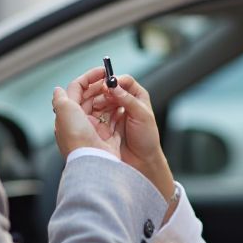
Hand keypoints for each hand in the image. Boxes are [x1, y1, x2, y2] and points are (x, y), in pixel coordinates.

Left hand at [52, 71, 121, 158]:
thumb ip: (61, 98)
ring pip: (102, 108)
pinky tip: (123, 105)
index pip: (76, 90)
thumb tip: (57, 89)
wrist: (93, 160)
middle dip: (101, 87)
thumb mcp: (64, 111)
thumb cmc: (77, 136)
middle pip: (90, 98)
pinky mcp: (108, 138)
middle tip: (112, 80)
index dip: (89, 78)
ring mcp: (94, 131)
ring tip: (117, 92)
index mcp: (69, 116)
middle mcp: (80, 123)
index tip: (102, 71)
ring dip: (110, 98)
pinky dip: (118, 111)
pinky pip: (113, 121)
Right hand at [80, 71, 174, 199]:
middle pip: (111, 89)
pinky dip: (95, 112)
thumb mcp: (141, 116)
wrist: (141, 160)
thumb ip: (128, 100)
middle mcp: (126, 102)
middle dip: (104, 92)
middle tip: (98, 96)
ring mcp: (115, 112)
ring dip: (98, 101)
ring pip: (103, 100)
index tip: (107, 85)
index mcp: (138, 97)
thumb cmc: (147, 139)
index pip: (125, 81)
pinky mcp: (107, 122)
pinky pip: (98, 112)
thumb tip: (115, 86)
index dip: (115, 81)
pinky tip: (94, 115)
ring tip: (96, 107)